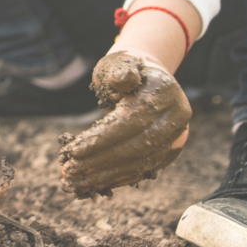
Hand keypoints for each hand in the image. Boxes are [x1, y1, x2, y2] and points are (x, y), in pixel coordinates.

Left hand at [59, 50, 190, 198]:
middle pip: (137, 146)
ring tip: (78, 182)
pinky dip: (120, 177)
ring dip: (107, 175)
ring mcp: (177, 134)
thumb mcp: (120, 63)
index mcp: (163, 90)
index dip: (102, 139)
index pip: (132, 121)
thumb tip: (124, 81)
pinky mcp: (170, 150)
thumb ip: (120, 71)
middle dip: (101, 161)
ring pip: (141, 162)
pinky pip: (145, 169)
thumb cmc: (124, 69)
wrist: (148, 77)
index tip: (73, 151)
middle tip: (70, 170)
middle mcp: (176, 115)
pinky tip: (96, 183)